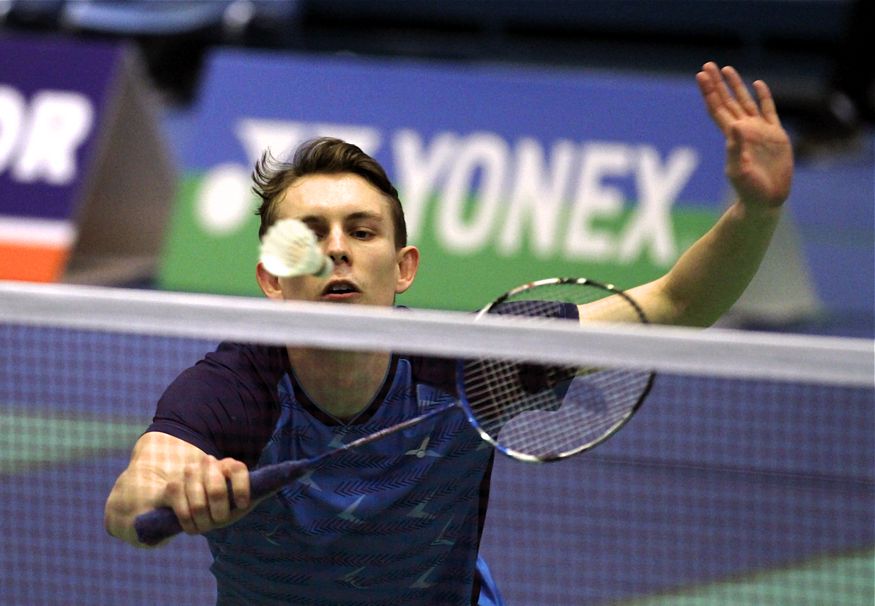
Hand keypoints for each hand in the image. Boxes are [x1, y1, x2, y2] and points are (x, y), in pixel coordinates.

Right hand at [163, 455, 250, 533]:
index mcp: (230, 466)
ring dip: (203, 521)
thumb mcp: (240, 502)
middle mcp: (210, 464)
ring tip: (205, 526)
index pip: (238, 469)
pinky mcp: (173, 485)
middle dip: (219, 514)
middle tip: (219, 522)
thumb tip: (285, 478)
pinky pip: (181, 506)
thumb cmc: (222, 505)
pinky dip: (187, 521)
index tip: (243, 506)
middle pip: (217, 489)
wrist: (189, 508)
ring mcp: (190, 472)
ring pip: (198, 501)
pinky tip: (192, 526)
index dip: (241, 488)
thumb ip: (258, 493)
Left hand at [696, 62, 792, 209]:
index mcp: (732, 137)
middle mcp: (743, 130)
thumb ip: (736, 148)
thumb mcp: (739, 170)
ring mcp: (759, 131)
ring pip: (745, 102)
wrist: (766, 201)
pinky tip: (758, 84)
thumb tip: (735, 125)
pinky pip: (768, 111)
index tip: (700, 76)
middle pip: (727, 101)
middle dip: (717, 84)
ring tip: (727, 69)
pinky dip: (763, 97)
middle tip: (707, 65)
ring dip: (736, 86)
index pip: (717, 109)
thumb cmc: (749, 190)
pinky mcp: (775, 136)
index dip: (709, 92)